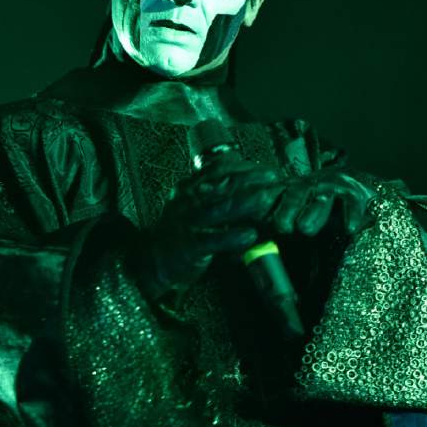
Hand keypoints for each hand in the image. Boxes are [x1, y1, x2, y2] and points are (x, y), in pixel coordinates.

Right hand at [134, 157, 279, 299]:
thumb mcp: (193, 205)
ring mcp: (188, 223)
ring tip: (267, 198)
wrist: (153, 259)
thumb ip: (215, 193)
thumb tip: (248, 180)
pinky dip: (233, 237)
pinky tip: (250, 235)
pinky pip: (214, 240)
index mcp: (189, 188)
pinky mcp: (190, 246)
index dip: (243, 167)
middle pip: (223, 185)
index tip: (264, 167)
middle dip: (251, 179)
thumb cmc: (182, 231)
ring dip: (246, 202)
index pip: (218, 169)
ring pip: (220, 209)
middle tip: (273, 176)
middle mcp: (188, 201)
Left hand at [194, 157, 377, 238]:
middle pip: (296, 193)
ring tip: (304, 229)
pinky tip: (349, 229)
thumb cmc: (310, 215)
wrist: (351, 193)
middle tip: (280, 226)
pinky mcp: (356, 194)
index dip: (262, 205)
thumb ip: (263, 231)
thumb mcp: (285, 220)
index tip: (251, 221)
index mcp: (287, 191)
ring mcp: (333, 187)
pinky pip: (353, 203)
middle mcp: (309, 186)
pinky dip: (352, 214)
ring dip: (313, 212)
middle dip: (287, 208)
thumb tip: (231, 248)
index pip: (272, 194)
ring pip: (322, 197)